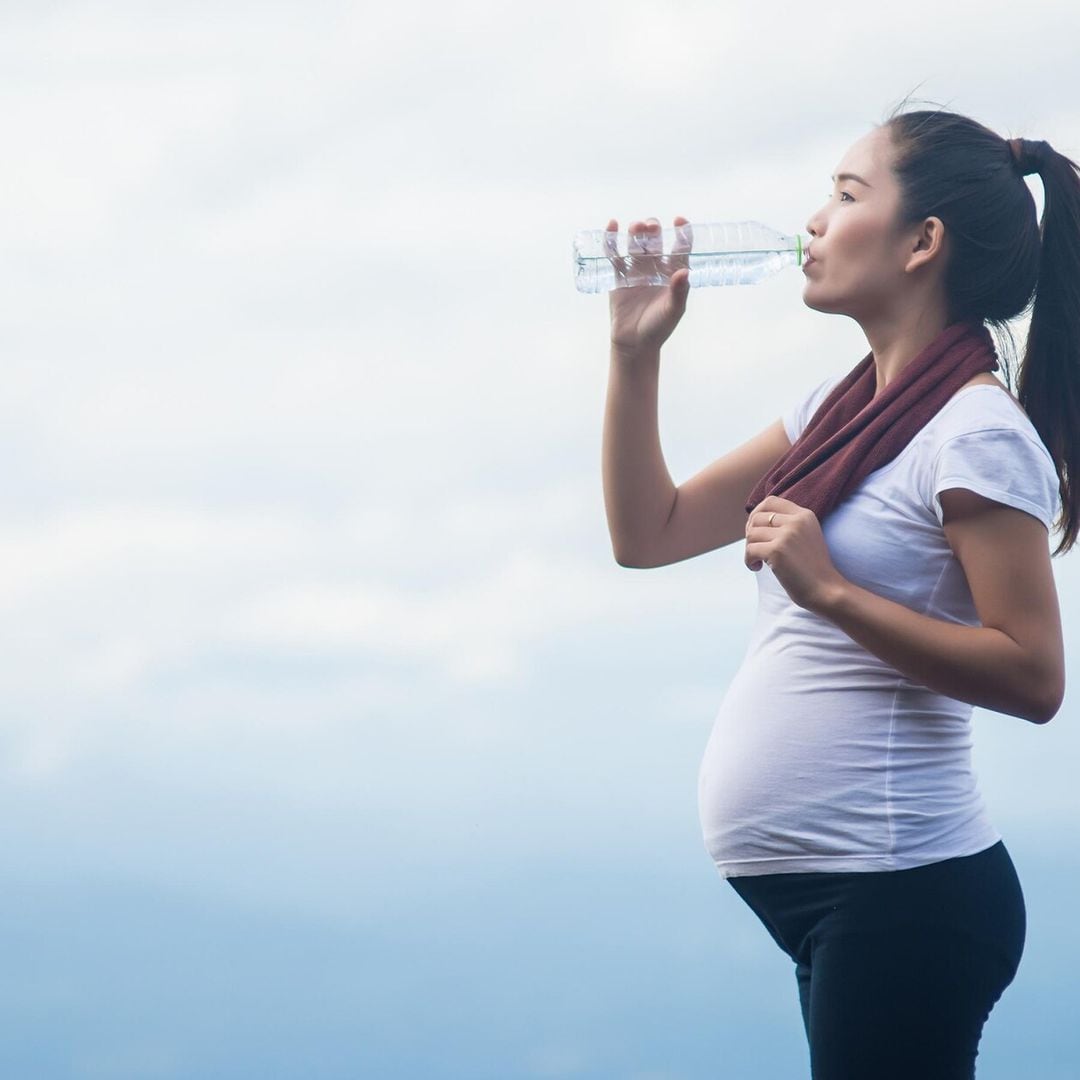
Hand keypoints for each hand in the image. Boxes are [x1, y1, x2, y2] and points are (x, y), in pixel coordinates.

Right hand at [608, 215, 691, 355]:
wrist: (634, 343)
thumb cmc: (658, 328)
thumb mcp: (673, 311)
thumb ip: (679, 292)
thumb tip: (684, 272)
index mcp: (673, 272)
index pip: (680, 246)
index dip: (681, 231)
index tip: (679, 221)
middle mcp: (656, 267)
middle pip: (655, 240)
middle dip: (652, 230)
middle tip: (650, 228)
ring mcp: (636, 270)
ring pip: (635, 244)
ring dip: (635, 232)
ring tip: (635, 228)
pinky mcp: (618, 276)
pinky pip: (614, 254)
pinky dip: (611, 239)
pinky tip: (612, 226)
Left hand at [745, 495, 846, 612]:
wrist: (827, 590)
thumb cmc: (813, 568)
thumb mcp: (806, 536)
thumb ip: (787, 525)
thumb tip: (754, 521)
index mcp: (805, 515)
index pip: (771, 501)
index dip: (757, 513)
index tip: (756, 530)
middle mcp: (796, 521)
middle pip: (757, 517)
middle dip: (750, 533)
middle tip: (756, 548)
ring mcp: (787, 535)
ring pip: (751, 534)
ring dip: (749, 549)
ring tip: (758, 561)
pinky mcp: (777, 551)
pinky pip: (750, 550)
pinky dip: (749, 560)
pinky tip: (757, 568)